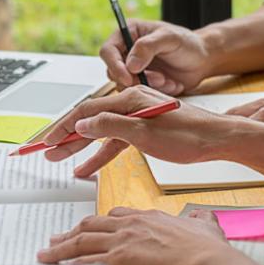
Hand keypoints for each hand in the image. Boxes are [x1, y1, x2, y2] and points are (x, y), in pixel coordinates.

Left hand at [37, 208, 234, 264]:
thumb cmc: (208, 251)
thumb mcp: (208, 227)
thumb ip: (201, 220)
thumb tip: (202, 216)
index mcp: (150, 217)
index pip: (117, 215)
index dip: (100, 222)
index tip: (90, 227)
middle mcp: (132, 226)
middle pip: (92, 225)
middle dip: (72, 232)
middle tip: (57, 237)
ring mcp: (124, 242)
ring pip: (82, 242)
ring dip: (60, 248)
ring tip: (46, 254)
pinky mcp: (119, 262)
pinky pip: (85, 263)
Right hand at [43, 86, 232, 176]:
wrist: (218, 139)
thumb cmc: (189, 135)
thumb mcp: (145, 132)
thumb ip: (111, 127)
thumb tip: (82, 124)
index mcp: (130, 98)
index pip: (87, 111)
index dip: (64, 126)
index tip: (46, 140)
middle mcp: (132, 104)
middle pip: (91, 119)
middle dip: (67, 136)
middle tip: (45, 151)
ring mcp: (139, 117)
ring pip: (103, 132)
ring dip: (82, 146)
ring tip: (60, 159)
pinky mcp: (147, 130)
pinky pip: (118, 141)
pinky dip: (103, 153)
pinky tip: (90, 166)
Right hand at [100, 19, 211, 94]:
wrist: (202, 60)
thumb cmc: (187, 43)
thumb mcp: (169, 38)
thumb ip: (147, 47)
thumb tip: (130, 64)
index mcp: (129, 34)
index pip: (108, 51)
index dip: (115, 65)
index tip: (128, 77)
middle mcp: (128, 52)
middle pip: (113, 72)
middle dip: (134, 80)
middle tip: (158, 79)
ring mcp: (134, 69)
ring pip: (126, 86)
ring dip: (148, 86)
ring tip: (167, 79)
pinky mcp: (143, 84)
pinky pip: (140, 94)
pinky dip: (156, 92)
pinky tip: (171, 84)